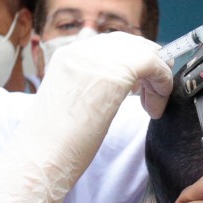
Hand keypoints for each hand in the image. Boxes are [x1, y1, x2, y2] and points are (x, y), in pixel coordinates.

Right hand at [0, 32, 170, 202]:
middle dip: (149, 66)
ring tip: (152, 105)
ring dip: (157, 77)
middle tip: (153, 94)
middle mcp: (82, 50)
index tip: (141, 87)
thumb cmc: (54, 144)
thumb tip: (121, 85)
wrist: (40, 159)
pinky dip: (162, 84)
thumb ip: (91, 86)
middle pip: (132, 42)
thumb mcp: (72, 102)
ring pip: (146, 52)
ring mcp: (97, 59)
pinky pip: (154, 64)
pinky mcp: (114, 74)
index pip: (113, 44)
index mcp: (68, 55)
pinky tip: (154, 109)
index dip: (134, 62)